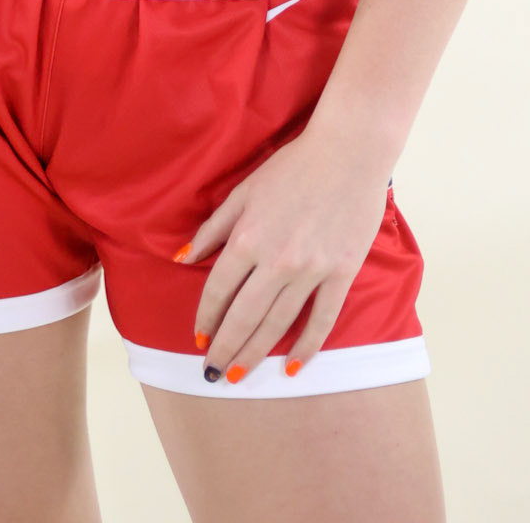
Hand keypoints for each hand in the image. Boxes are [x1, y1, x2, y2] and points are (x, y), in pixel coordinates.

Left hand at [179, 122, 391, 381]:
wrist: (347, 153)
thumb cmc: (292, 167)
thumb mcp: (243, 191)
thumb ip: (213, 229)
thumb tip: (181, 258)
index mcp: (248, 238)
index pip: (218, 291)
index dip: (206, 319)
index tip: (199, 339)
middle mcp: (276, 261)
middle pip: (244, 317)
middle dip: (225, 349)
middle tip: (213, 374)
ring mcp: (311, 271)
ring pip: (278, 324)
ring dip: (256, 354)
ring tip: (240, 376)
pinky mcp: (340, 274)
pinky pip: (322, 319)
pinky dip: (307, 346)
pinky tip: (293, 366)